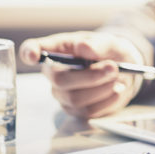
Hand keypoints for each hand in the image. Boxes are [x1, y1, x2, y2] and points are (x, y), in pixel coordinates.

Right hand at [18, 31, 147, 117]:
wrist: (125, 70)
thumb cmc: (110, 52)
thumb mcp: (110, 42)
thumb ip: (98, 44)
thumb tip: (82, 46)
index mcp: (57, 49)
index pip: (32, 49)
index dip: (29, 52)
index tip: (33, 55)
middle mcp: (54, 72)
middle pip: (60, 80)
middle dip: (90, 75)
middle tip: (113, 67)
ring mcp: (62, 94)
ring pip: (75, 98)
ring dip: (101, 88)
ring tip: (116, 77)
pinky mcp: (75, 110)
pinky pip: (88, 111)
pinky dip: (107, 100)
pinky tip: (115, 89)